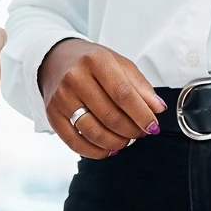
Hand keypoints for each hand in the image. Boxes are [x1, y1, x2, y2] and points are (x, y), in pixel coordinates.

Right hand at [38, 39, 167, 158]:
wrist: (56, 59)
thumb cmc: (91, 62)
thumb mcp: (119, 63)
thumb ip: (140, 85)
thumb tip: (157, 108)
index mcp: (96, 61)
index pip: (123, 94)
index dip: (141, 114)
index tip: (153, 125)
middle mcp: (75, 78)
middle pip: (110, 116)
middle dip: (131, 130)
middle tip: (141, 133)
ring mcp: (61, 98)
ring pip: (94, 132)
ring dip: (116, 142)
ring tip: (126, 140)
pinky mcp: (52, 115)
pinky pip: (75, 142)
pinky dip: (96, 151)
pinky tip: (108, 148)